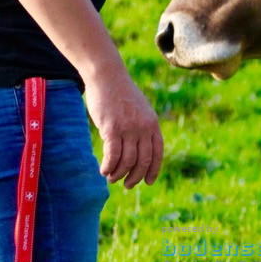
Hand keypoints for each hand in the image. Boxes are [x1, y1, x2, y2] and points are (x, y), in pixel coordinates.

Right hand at [83, 66, 163, 188]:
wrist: (107, 76)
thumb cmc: (121, 93)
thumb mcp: (140, 109)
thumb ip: (143, 127)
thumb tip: (140, 150)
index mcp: (153, 123)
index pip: (157, 153)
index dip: (153, 170)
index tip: (148, 181)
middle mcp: (144, 128)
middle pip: (142, 161)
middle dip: (135, 177)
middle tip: (127, 185)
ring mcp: (128, 128)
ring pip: (127, 162)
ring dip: (118, 174)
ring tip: (111, 177)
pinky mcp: (112, 128)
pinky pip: (112, 156)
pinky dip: (108, 167)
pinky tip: (103, 170)